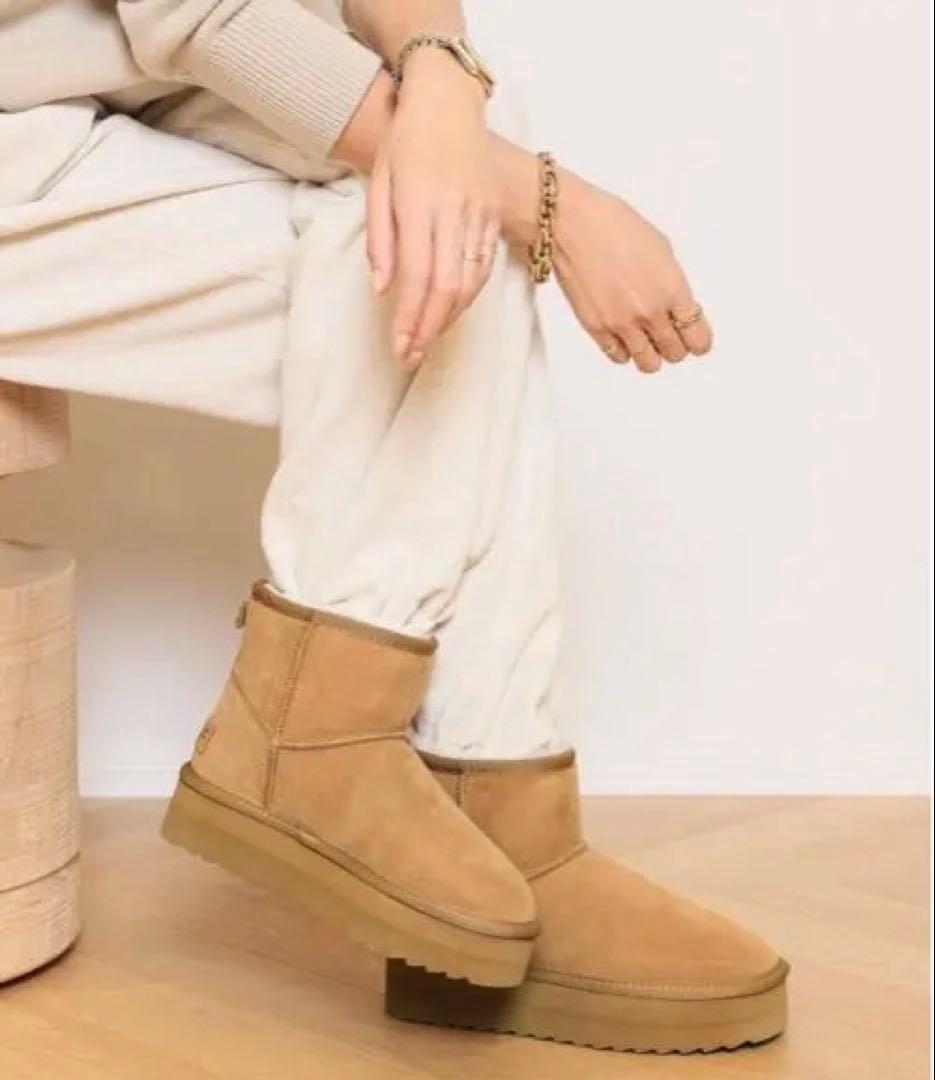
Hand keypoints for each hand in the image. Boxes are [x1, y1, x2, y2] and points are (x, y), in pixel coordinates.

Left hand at [367, 51, 500, 367]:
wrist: (449, 102)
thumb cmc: (406, 142)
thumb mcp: (378, 183)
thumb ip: (380, 239)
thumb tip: (384, 290)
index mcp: (419, 203)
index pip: (417, 275)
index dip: (409, 318)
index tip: (399, 347)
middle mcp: (453, 210)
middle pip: (447, 286)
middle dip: (428, 328)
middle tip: (411, 356)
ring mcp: (479, 212)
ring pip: (469, 281)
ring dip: (448, 317)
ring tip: (426, 339)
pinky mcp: (492, 214)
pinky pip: (483, 265)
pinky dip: (467, 295)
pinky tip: (450, 311)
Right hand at [552, 170, 713, 372]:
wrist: (572, 225)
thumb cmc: (613, 226)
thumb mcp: (661, 248)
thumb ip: (672, 284)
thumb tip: (677, 305)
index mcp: (672, 289)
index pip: (698, 337)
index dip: (699, 341)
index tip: (696, 339)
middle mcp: (649, 311)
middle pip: (675, 353)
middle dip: (677, 345)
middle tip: (670, 334)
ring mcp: (621, 323)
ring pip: (649, 364)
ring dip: (652, 354)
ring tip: (647, 339)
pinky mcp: (596, 328)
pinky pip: (619, 357)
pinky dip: (625, 351)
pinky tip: (624, 336)